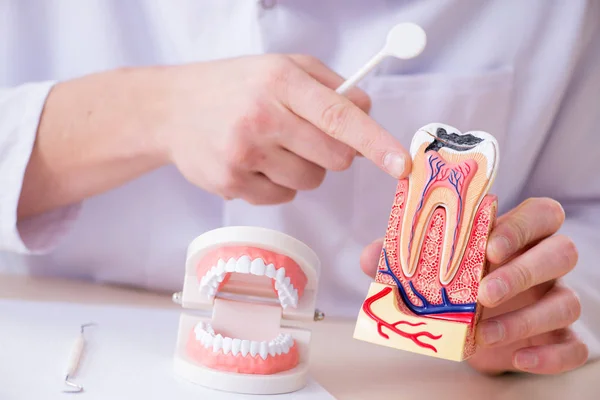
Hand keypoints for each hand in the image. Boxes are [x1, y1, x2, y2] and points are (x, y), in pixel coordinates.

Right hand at [150, 55, 410, 203]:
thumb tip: (367, 113)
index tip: (400, 162)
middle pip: (334, 158)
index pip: (338, 117)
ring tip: (274, 145)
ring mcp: (244, 155)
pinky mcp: (232, 184)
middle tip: (310, 135)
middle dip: (335, 152)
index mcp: (279, 82)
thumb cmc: (234, 86)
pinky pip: (283, 196)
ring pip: (311, 181)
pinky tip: (256, 161)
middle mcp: (261, 118)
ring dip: (304, 167)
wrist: (172, 109)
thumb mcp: (281, 67)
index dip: (375, 142)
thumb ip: (330, 86)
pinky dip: (279, 182)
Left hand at [360, 198, 586, 374]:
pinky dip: (550, 355)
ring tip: (483, 334)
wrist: (477, 330)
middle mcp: (544, 264)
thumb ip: (401, 258)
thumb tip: (370, 258)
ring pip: (567, 301)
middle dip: (522, 271)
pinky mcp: (562, 337)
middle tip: (483, 293)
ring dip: (526, 318)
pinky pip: (574, 346)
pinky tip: (518, 359)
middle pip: (561, 252)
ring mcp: (556, 299)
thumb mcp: (429, 268)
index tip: (488, 246)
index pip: (540, 214)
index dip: (520, 227)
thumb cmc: (458, 287)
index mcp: (516, 236)